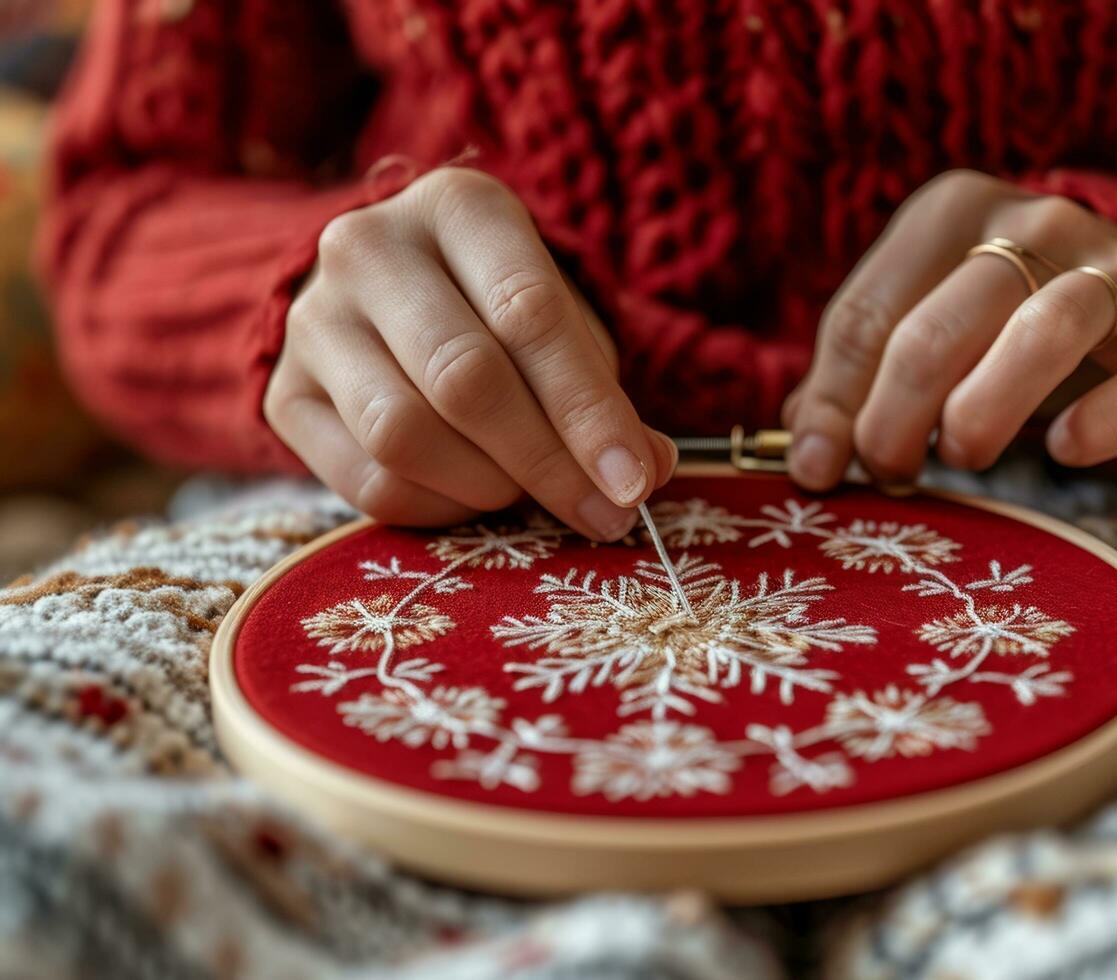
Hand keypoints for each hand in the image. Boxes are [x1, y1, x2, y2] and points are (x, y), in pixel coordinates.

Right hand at [265, 168, 675, 536]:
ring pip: (405, 435)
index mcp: (457, 206)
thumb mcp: (561, 319)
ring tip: (530, 492)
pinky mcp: (283, 394)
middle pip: (464, 377)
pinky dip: (439, 508)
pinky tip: (473, 497)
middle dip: (547, 461)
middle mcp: (367, 248)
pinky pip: (368, 481)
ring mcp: (313, 320)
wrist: (382, 294)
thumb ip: (602, 390)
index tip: (636, 479)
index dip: (588, 409)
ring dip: (489, 487)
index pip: (527, 312)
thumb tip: (646, 468)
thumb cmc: (496, 305)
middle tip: (604, 513)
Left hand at [784, 170, 1116, 488]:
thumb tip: (811, 461)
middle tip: (890, 473)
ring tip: (961, 455)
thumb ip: (853, 379)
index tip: (822, 468)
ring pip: (1046, 332)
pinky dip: (1112, 420)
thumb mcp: (913, 322)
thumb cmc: (992, 315)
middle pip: (942, 329)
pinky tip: (1064, 450)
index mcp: (952, 211)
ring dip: (984, 413)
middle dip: (895, 421)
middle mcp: (1038, 222)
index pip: (869, 315)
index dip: (835, 403)